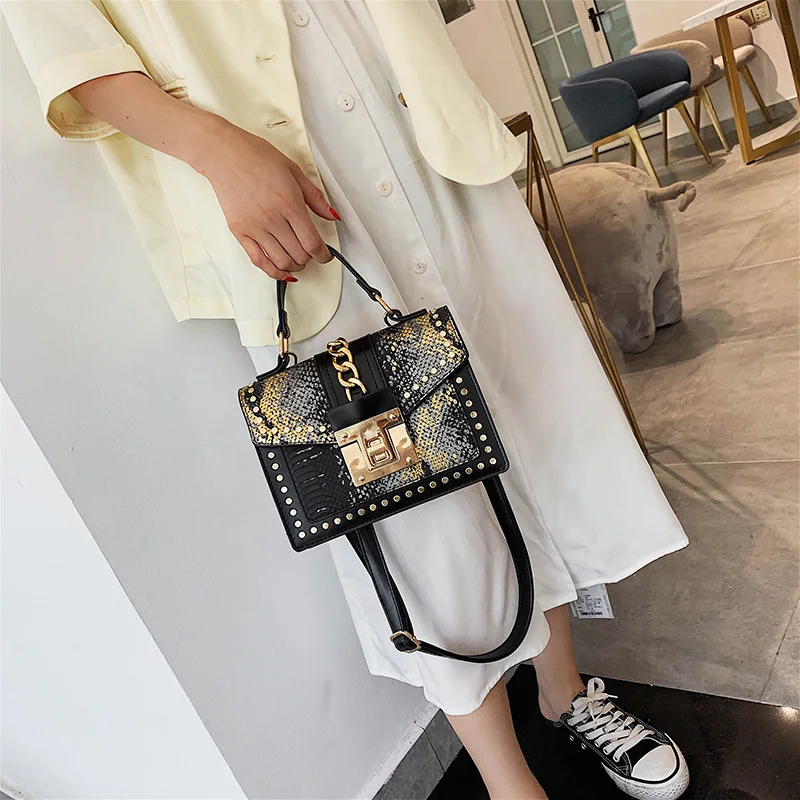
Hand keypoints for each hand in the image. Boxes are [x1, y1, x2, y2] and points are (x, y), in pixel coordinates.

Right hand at [194, 118, 336, 279]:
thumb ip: (315, 198)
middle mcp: (272, 219)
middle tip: (312, 253)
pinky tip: (282, 272)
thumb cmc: (257, 158)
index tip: (326, 256)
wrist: (224, 154)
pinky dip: (273, 272)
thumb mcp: (294, 172)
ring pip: (281, 262)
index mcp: (290, 204)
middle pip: (299, 255)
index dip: (323, 255)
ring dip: (294, 267)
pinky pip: (259, 261)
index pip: (312, 243)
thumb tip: (332, 216)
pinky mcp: (240, 232)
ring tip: (297, 260)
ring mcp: (255, 228)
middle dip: (310, 258)